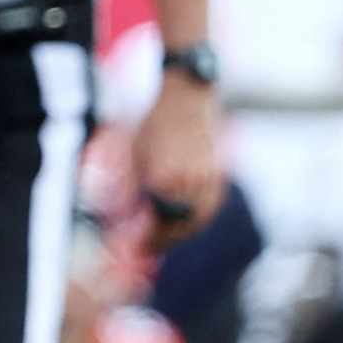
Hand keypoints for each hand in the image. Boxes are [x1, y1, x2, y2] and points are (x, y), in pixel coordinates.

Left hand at [132, 70, 223, 244]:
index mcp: (167, 177)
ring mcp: (209, 178)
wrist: (188, 95)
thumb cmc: (154, 122)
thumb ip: (129, 190)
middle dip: (165, 240)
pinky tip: (183, 222)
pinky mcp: (219, 174)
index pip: (161, 223)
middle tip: (148, 247)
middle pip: (182, 226)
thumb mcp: (132, 154)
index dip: (149, 239)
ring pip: (200, 219)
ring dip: (182, 233)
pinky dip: (197, 219)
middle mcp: (191, 180)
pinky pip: (210, 206)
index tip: (136, 247)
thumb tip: (123, 221)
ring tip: (163, 238)